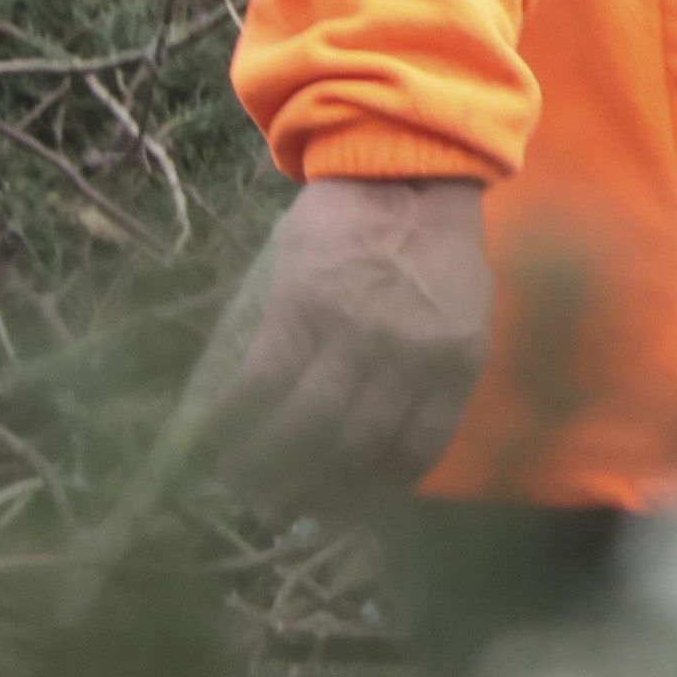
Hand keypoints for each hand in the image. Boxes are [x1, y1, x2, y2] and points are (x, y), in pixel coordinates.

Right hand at [196, 173, 491, 498]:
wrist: (402, 163)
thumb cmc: (431, 243)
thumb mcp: (461, 313)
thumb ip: (434, 374)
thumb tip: (390, 443)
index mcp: (455, 364)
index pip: (413, 455)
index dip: (371, 495)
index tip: (338, 513)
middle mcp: (409, 358)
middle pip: (354, 452)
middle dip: (311, 493)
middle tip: (279, 510)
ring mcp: (354, 333)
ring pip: (304, 427)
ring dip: (265, 466)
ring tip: (242, 484)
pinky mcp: (301, 307)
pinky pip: (262, 384)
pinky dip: (235, 421)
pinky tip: (215, 440)